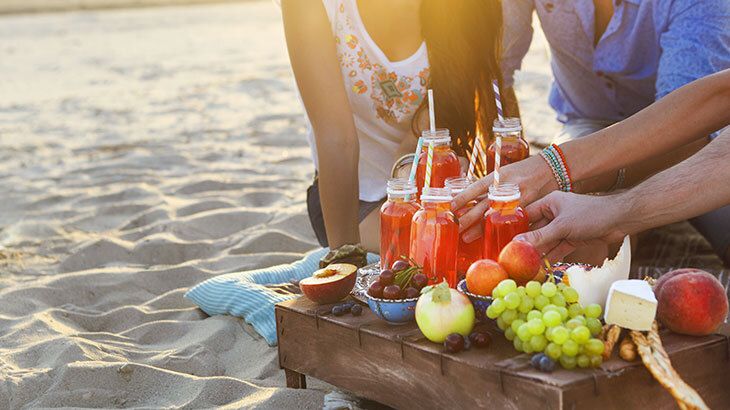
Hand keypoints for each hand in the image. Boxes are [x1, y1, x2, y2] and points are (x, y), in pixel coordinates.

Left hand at [451, 155, 557, 242]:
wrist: (552, 168)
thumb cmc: (523, 172)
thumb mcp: (504, 173)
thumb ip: (489, 186)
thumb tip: (468, 200)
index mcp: (498, 176)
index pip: (477, 187)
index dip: (463, 197)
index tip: (451, 207)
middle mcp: (507, 188)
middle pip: (483, 205)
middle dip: (467, 218)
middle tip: (454, 227)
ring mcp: (518, 199)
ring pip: (495, 217)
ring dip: (479, 228)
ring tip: (465, 237)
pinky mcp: (529, 209)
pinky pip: (512, 222)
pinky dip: (500, 230)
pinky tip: (490, 238)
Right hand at [514, 191, 628, 261]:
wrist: (620, 219)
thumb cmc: (591, 215)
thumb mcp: (561, 227)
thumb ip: (540, 237)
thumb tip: (517, 244)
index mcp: (549, 202)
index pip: (526, 214)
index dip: (515, 227)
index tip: (502, 239)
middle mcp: (554, 213)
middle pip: (535, 230)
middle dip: (526, 243)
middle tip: (512, 256)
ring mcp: (564, 226)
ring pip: (546, 241)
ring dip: (538, 252)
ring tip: (524, 264)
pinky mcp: (573, 237)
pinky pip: (557, 247)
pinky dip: (551, 256)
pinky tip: (541, 267)